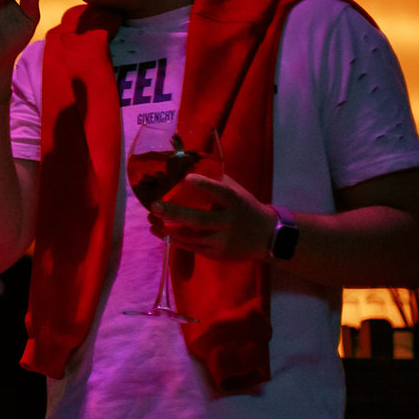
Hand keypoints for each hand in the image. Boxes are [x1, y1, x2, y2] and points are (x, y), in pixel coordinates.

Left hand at [149, 174, 274, 261]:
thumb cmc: (246, 209)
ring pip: (189, 236)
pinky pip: (190, 247)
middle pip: (198, 220)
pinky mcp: (215, 254)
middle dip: (174, 213)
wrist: (267, 238)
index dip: (205, 185)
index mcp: (235, 203)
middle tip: (154, 206)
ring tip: (151, 218)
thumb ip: (216, 181)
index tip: (186, 177)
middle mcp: (228, 222)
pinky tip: (158, 230)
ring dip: (166, 228)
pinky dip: (172, 239)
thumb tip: (189, 164)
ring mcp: (221, 241)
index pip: (221, 193)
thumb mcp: (238, 193)